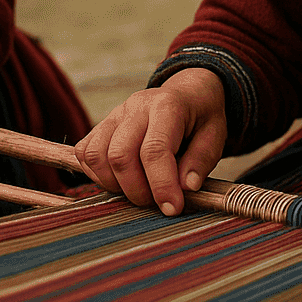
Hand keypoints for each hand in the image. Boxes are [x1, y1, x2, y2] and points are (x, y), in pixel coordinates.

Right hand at [74, 67, 226, 216]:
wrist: (186, 93)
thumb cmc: (200, 117)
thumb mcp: (215, 134)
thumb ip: (201, 160)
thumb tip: (186, 187)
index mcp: (167, 106)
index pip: (154, 149)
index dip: (162, 184)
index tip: (172, 208)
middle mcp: (136, 107)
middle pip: (120, 155)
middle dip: (137, 190)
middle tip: (156, 202)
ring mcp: (115, 114)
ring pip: (97, 155)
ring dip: (115, 184)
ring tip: (140, 190)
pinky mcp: (102, 125)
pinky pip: (86, 153)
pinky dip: (98, 175)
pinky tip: (122, 180)